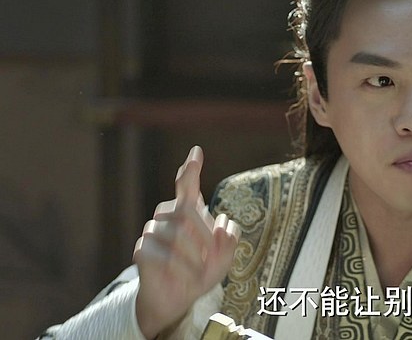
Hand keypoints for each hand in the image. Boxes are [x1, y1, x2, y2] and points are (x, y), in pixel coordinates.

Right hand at [133, 146, 240, 338]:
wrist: (178, 299)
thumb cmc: (201, 272)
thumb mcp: (225, 257)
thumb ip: (230, 239)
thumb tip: (222, 222)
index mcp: (188, 213)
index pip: (187, 187)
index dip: (191, 170)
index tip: (196, 153)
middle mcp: (168, 217)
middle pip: (188, 212)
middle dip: (206, 237)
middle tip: (212, 258)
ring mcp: (152, 232)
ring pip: (177, 234)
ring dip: (195, 257)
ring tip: (199, 271)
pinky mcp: (142, 250)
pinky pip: (163, 254)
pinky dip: (180, 268)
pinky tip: (185, 277)